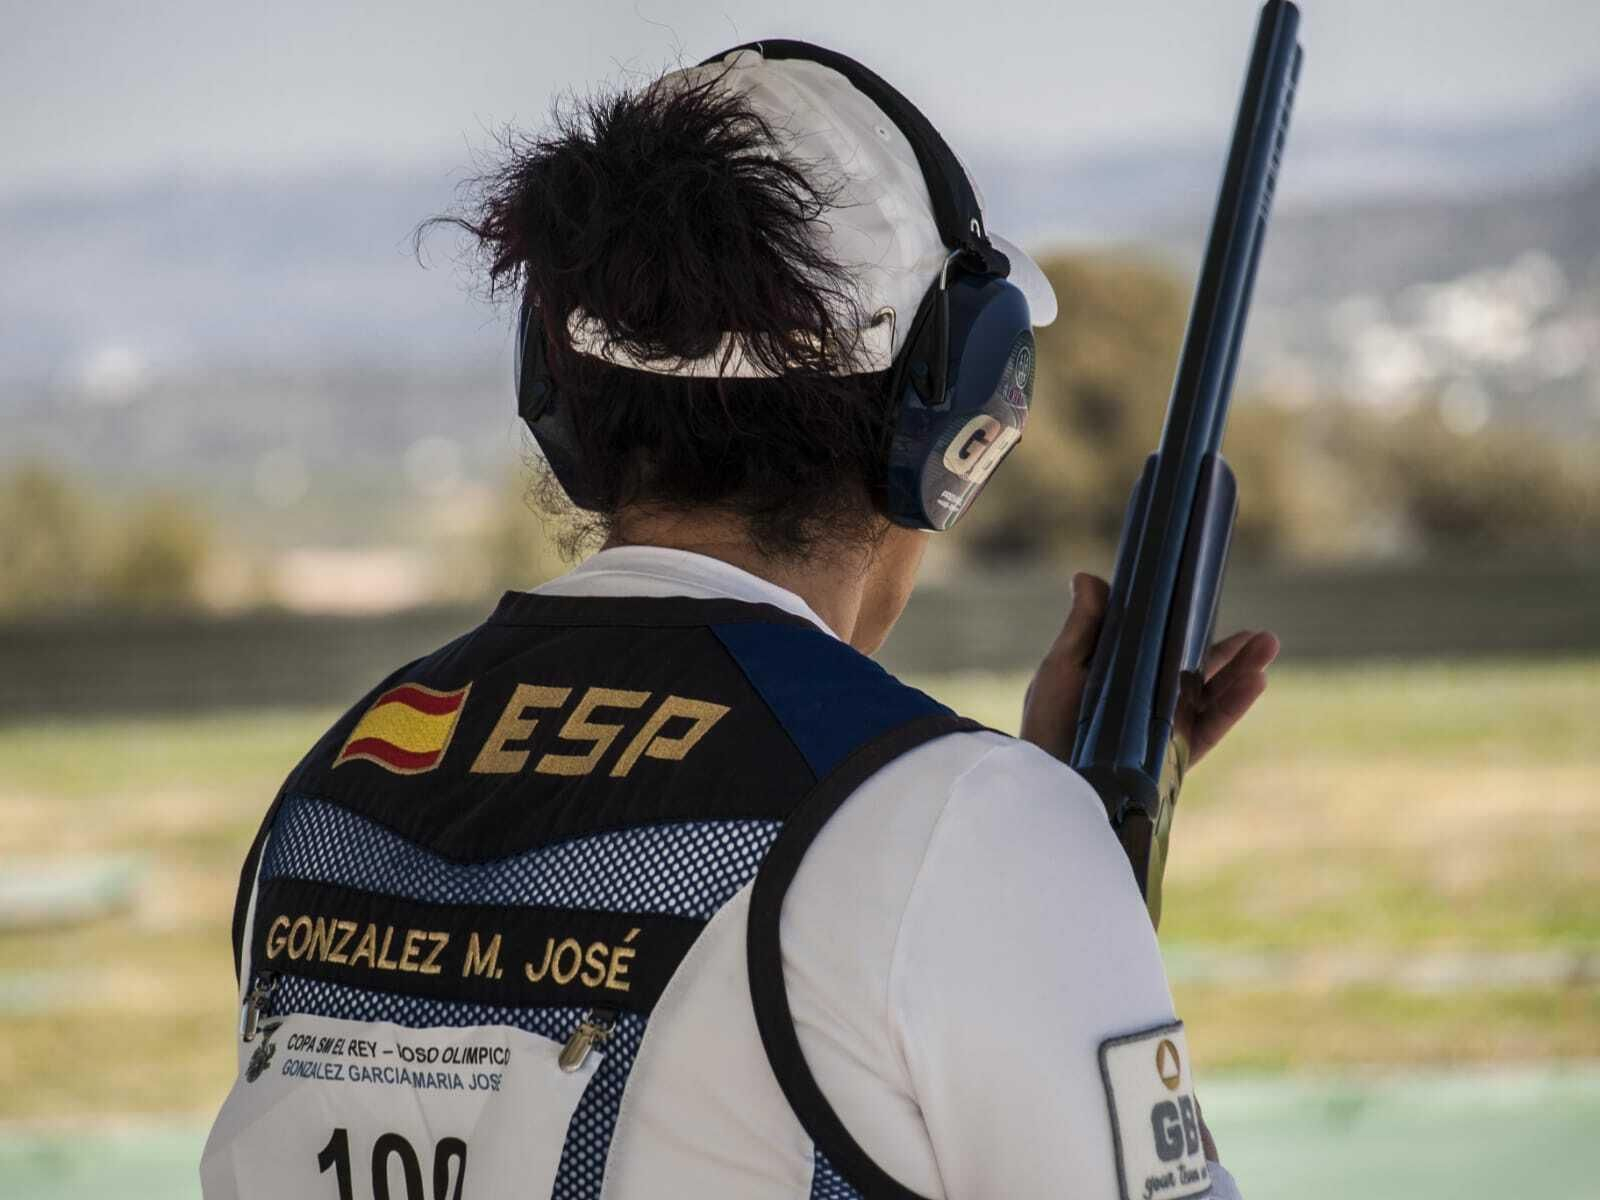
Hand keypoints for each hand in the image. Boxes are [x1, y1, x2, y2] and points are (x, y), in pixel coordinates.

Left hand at [1019, 573, 1278, 764]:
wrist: (1048, 779)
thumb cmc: (1047, 722)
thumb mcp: (1064, 666)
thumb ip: (1084, 626)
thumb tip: (1088, 576)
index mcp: (1125, 679)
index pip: (1167, 650)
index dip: (1193, 631)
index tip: (1219, 610)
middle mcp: (1148, 705)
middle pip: (1199, 675)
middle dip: (1233, 654)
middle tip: (1265, 636)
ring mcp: (1162, 732)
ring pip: (1211, 699)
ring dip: (1242, 673)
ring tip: (1269, 647)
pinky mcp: (1171, 759)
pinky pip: (1208, 730)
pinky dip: (1233, 706)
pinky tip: (1256, 681)